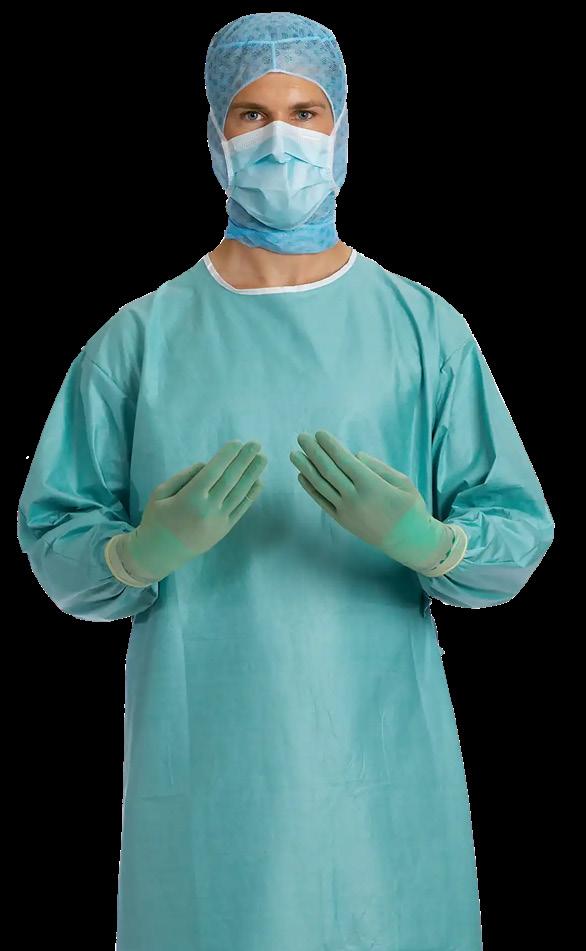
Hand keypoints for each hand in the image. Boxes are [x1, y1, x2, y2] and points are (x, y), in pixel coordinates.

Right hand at [119, 440, 266, 581]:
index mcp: (189, 498)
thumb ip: (183, 477)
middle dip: (244, 460)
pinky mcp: (224, 530)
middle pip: (230, 480)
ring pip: (239, 493)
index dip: (227, 456)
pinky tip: (258, 482)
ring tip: (263, 458)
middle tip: (256, 444)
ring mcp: (218, 521)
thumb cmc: (156, 520)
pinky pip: (241, 510)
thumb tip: (207, 465)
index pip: (213, 471)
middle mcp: (207, 509)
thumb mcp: (160, 494)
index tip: (237, 442)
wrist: (159, 554)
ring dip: (252, 474)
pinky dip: (251, 495)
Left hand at [289, 430, 452, 572]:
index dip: (330, 446)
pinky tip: (301, 475)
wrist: (408, 541)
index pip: (345, 461)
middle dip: (313, 452)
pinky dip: (310, 488)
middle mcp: (355, 498)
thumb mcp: (402, 482)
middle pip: (329, 470)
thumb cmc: (410, 508)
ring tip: (294, 454)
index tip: (319, 433)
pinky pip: (322, 502)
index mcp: (372, 485)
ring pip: (321, 486)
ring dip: (306, 468)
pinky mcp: (343, 521)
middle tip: (301, 436)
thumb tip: (354, 455)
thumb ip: (378, 467)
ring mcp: (346, 511)